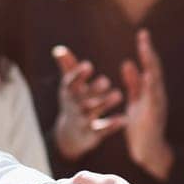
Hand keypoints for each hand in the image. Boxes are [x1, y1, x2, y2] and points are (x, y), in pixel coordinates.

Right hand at [51, 45, 125, 160]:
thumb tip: (59, 49)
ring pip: (93, 113)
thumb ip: (66, 66)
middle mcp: (74, 107)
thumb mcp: (69, 85)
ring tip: (118, 94)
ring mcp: (82, 121)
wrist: (70, 134)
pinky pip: (102, 130)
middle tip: (106, 80)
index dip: (78, 75)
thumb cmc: (73, 101)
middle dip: (93, 90)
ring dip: (105, 104)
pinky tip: (124, 119)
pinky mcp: (92, 135)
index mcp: (68, 93)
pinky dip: (112, 125)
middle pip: (82, 97)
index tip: (89, 65)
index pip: (70, 83)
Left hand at [120, 30, 172, 179]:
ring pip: (156, 81)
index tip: (142, 33)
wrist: (149, 152)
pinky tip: (148, 76)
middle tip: (143, 35)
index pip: (149, 66)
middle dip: (149, 52)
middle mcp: (156, 95)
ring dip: (151, 65)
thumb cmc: (142, 127)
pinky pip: (154, 98)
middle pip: (154, 69)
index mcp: (151, 90)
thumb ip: (133, 83)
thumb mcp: (136, 101)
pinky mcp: (154, 116)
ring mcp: (157, 105)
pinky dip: (151, 86)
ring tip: (146, 50)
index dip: (146, 50)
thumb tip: (128, 63)